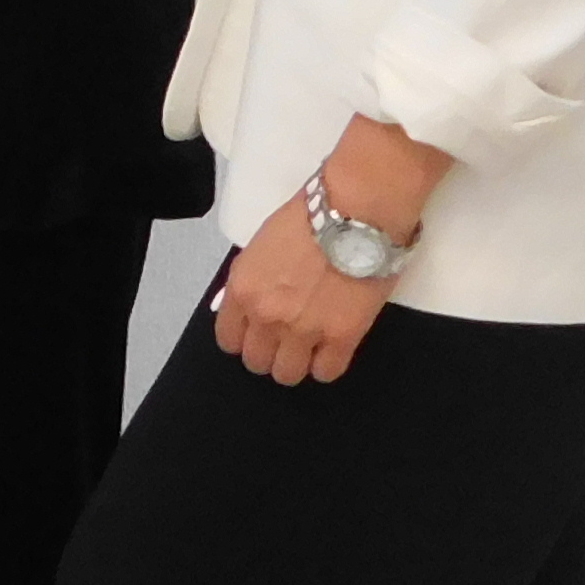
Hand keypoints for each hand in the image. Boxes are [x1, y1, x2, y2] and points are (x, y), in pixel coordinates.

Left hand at [213, 114, 447, 386]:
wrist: (355, 211)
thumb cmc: (310, 216)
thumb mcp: (261, 247)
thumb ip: (252, 282)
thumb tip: (250, 305)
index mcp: (243, 290)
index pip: (229, 339)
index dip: (245, 339)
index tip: (258, 335)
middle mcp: (267, 316)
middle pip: (257, 362)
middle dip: (270, 352)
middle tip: (287, 339)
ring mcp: (303, 330)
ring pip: (288, 374)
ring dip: (298, 362)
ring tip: (311, 346)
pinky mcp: (341, 337)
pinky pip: (327, 372)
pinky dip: (328, 364)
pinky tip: (333, 348)